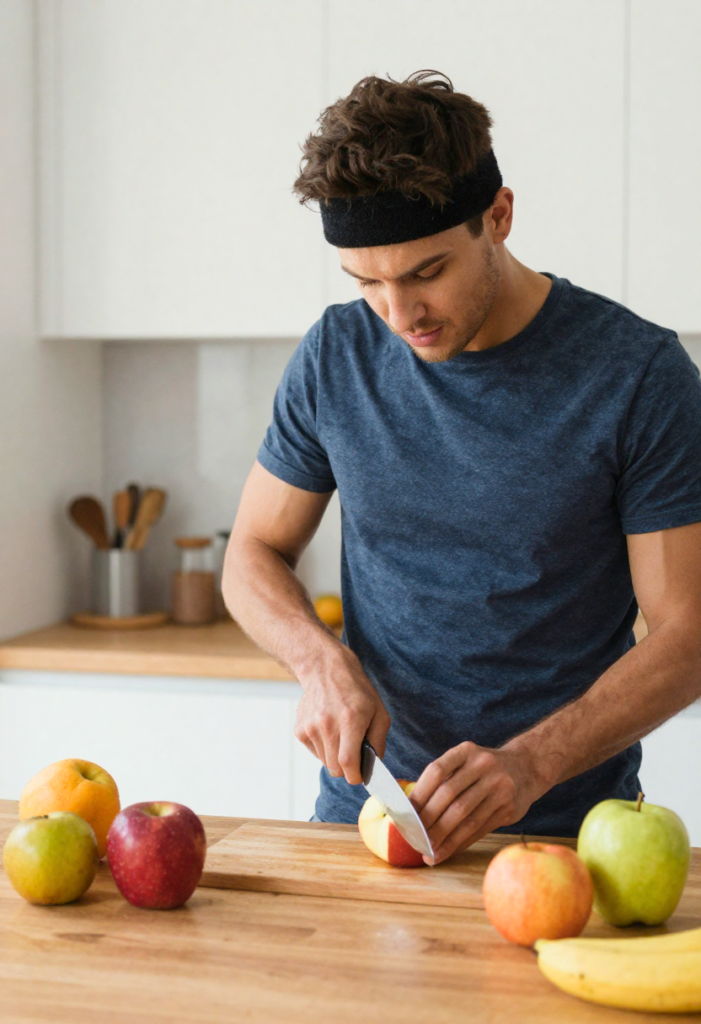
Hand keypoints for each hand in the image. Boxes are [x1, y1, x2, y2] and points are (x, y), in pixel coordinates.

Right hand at [294, 646, 389, 784]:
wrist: (326, 670)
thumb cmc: (356, 691)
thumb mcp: (379, 711)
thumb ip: (379, 741)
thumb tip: (373, 765)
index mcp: (350, 720)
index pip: (348, 762)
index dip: (355, 776)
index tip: (359, 776)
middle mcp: (327, 725)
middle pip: (335, 767)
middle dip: (347, 769)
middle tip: (354, 756)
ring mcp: (310, 727)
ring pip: (325, 762)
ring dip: (335, 757)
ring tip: (341, 736)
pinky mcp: (300, 729)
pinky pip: (315, 752)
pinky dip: (324, 748)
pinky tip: (328, 730)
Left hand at [410, 741, 540, 864]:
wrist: (527, 767)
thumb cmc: (484, 769)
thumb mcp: (467, 761)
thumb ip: (445, 778)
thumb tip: (412, 809)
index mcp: (466, 750)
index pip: (436, 771)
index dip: (419, 794)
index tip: (405, 815)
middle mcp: (483, 765)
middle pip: (449, 796)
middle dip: (429, 821)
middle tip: (414, 838)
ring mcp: (499, 785)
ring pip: (465, 816)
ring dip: (444, 838)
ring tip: (429, 852)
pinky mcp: (509, 806)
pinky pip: (479, 828)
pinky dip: (460, 842)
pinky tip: (448, 851)